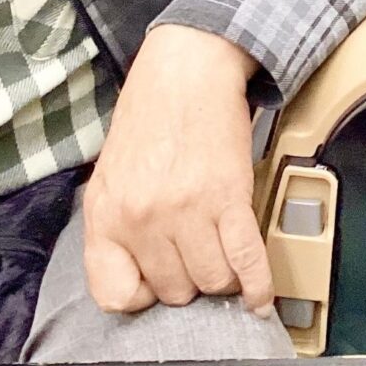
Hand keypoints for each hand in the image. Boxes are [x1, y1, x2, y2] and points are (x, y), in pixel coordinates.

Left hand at [82, 25, 274, 317]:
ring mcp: (187, 211)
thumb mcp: (109, 174)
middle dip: (188, 281)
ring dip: (223, 279)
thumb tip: (137, 274)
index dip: (141, 295)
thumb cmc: (150, 116)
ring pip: (212, 281)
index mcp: (106, 214)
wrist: (187, 69)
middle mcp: (143, 218)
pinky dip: (257, 286)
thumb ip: (115, 226)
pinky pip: (245, 261)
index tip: (156, 283)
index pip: (117, 295)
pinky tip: (259, 297)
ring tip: (225, 259)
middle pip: (174, 290)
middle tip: (197, 258)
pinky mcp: (229, 198)